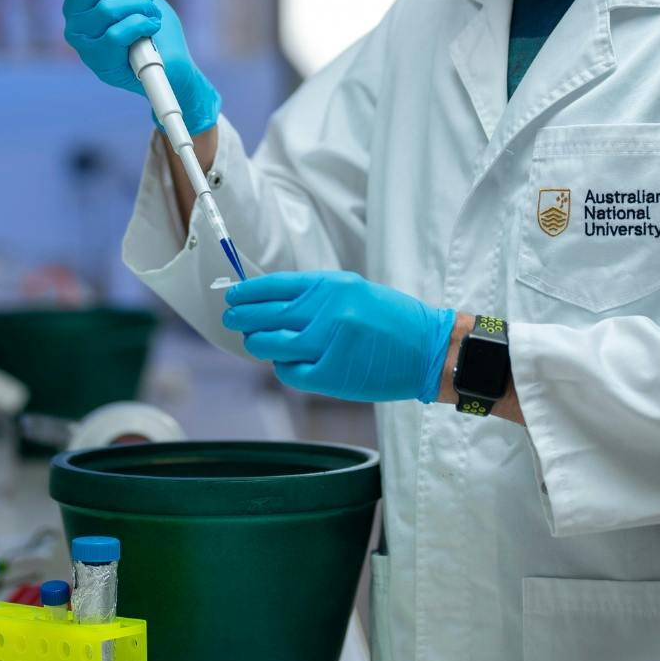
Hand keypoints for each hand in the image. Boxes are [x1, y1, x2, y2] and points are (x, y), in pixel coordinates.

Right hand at [62, 0, 219, 133]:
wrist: (172, 68)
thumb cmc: (150, 27)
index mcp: (77, 2)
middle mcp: (73, 22)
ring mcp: (84, 44)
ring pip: (109, 7)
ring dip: (141, 7)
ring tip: (152, 17)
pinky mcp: (100, 62)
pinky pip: (118, 32)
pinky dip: (142, 25)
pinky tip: (151, 29)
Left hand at [223, 271, 455, 402]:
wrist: (428, 350)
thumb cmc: (392, 320)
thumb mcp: (355, 292)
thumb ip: (317, 296)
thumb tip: (273, 304)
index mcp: (332, 286)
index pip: (276, 286)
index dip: (248, 291)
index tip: (233, 295)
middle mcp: (327, 310)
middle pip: (267, 315)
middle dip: (243, 317)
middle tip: (231, 318)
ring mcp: (327, 343)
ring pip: (272, 344)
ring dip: (257, 342)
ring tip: (253, 340)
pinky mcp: (331, 374)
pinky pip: (290, 371)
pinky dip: (282, 367)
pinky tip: (283, 362)